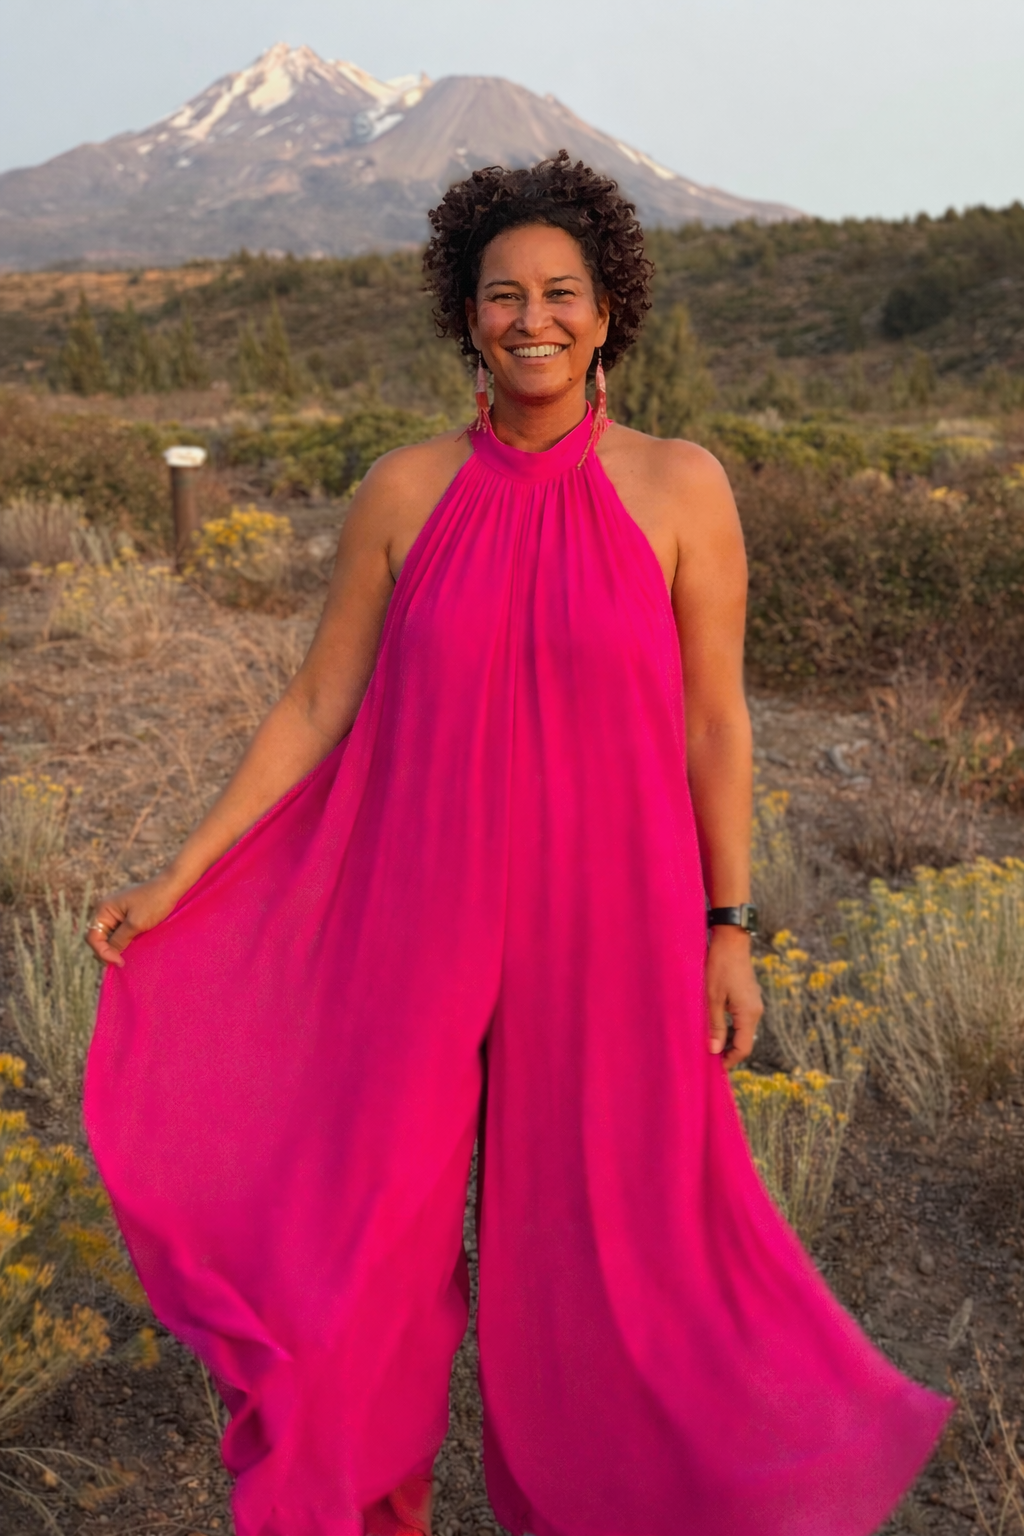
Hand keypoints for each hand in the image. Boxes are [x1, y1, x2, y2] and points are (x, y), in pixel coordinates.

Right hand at [85, 872, 183, 967]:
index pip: (93, 937)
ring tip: (126, 958)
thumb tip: (109, 956)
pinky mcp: (126, 915)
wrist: (172, 886)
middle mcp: (105, 910)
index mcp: (103, 909)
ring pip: (109, 936)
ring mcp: (115, 912)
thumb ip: (119, 940)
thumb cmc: (154, 903)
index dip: (102, 952)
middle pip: (99, 938)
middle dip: (107, 951)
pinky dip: (123, 941)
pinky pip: (118, 932)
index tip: (119, 962)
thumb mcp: (135, 924)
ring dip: (116, 947)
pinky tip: (131, 948)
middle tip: (122, 963)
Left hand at [706, 927, 763, 1066]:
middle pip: (745, 1041)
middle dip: (728, 1052)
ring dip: (729, 1039)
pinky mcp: (750, 996)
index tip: (714, 1067)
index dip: (730, 1060)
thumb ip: (715, 1025)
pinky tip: (716, 1025)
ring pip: (743, 1030)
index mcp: (749, 1014)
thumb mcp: (712, 998)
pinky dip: (731, 1027)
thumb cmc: (720, 967)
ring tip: (710, 1043)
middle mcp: (756, 1011)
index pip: (744, 1048)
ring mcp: (754, 1003)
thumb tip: (714, 1050)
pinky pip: (742, 1019)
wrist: (731, 941)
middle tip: (708, 1057)